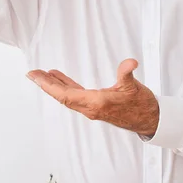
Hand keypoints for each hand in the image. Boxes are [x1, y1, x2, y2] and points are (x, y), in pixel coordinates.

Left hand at [27, 59, 159, 136]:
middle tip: (32, 73)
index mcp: (96, 103)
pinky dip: (66, 86)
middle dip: (45, 84)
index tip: (35, 76)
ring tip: (42, 74)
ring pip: (68, 96)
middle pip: (62, 96)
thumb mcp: (134, 86)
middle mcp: (90, 107)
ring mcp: (92, 107)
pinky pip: (76, 95)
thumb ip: (127, 73)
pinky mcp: (96, 105)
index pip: (65, 95)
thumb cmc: (141, 105)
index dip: (48, 85)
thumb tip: (130, 63)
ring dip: (54, 85)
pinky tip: (62, 78)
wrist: (150, 120)